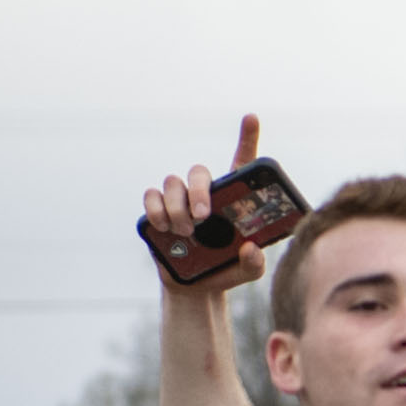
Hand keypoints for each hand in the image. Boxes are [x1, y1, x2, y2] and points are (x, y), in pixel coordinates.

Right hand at [142, 113, 266, 296]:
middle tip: (203, 217)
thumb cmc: (226, 270)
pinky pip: (151, 196)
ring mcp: (178, 199)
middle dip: (199, 192)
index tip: (252, 117)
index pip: (241, 161)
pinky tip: (164, 227)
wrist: (196, 289)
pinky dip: (155, 210)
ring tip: (186, 233)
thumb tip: (250, 248)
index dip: (247, 137)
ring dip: (177, 208)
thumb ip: (255, 261)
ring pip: (172, 184)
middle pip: (198, 172)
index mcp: (232, 199)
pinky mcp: (156, 210)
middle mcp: (204, 193)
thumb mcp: (248, 271)